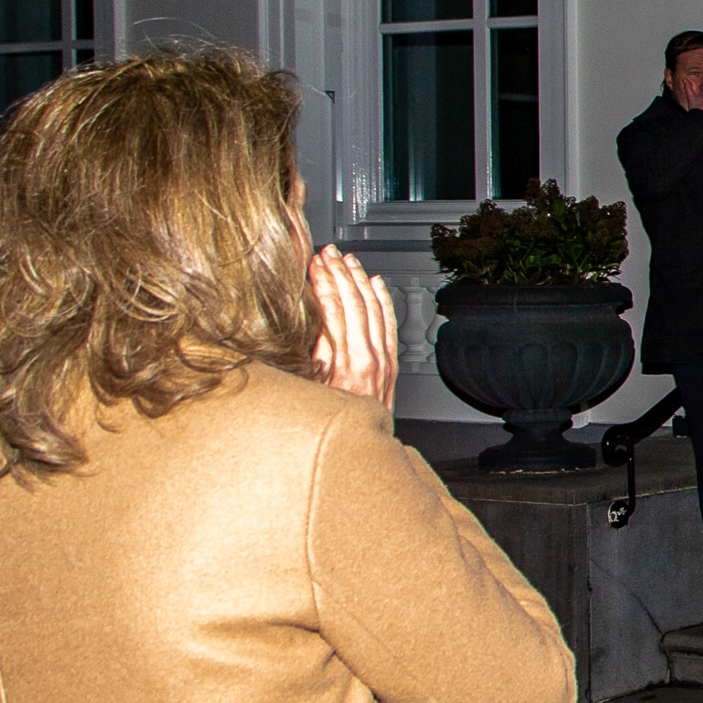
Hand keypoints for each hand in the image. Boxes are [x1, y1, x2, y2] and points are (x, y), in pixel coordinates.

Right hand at [308, 246, 396, 408]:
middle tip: (327, 253)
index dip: (323, 282)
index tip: (313, 264)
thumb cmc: (331, 422)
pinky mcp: (391, 364)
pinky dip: (383, 300)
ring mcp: (384, 361)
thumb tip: (312, 320)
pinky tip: (376, 283)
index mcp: (347, 364)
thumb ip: (314, 354)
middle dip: (340, 273)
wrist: (361, 450)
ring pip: (374, 309)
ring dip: (359, 280)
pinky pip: (389, 324)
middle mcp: (370, 359)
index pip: (334, 310)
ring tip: (347, 260)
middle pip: (355, 303)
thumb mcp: (311, 390)